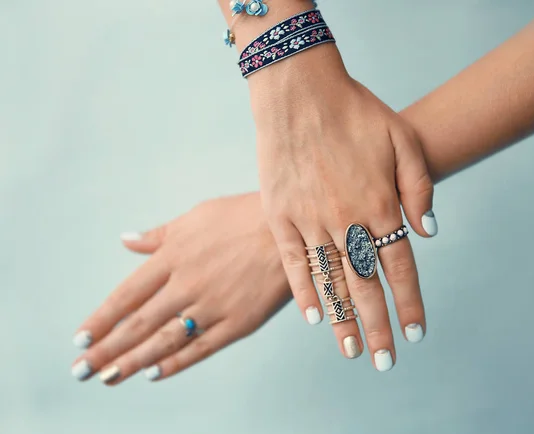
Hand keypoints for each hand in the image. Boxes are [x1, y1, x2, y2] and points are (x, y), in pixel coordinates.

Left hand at [71, 194, 289, 382]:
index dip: (101, 320)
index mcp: (173, 256)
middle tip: (81, 372)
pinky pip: (201, 348)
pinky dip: (176, 362)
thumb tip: (126, 239)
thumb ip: (159, 234)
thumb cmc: (243, 216)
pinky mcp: (238, 322)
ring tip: (108, 378)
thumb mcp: (196, 216)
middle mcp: (187, 284)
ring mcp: (212, 306)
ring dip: (132, 362)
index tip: (80, 340)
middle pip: (138, 324)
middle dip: (107, 350)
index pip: (126, 296)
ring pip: (164, 341)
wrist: (292, 230)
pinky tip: (155, 373)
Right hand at [249, 44, 436, 370]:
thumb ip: (418, 187)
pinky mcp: (280, 215)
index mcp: (378, 205)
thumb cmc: (354, 111)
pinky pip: (294, 261)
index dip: (410, 302)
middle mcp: (345, 221)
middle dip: (378, 327)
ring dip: (343, 320)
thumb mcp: (402, 139)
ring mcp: (310, 220)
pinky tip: (313, 317)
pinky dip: (304, 291)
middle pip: (366, 285)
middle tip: (385, 361)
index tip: (416, 333)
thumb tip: (428, 232)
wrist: (300, 92)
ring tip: (350, 351)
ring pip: (331, 280)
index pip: (400, 267)